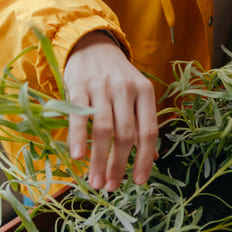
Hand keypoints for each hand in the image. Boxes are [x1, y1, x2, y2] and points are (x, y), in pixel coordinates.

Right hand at [63, 32, 157, 190]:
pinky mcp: (79, 87)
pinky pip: (79, 118)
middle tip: (111, 187)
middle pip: (125, 135)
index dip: (145, 159)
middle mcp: (126, 89)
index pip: (148, 132)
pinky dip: (78, 139)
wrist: (92, 44)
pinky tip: (78, 158)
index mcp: (145, 92)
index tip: (138, 182)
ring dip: (99, 160)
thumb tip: (153, 157)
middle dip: (118, 165)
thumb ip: (142, 122)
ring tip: (96, 181)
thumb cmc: (116, 76)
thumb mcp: (136, 94)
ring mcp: (102, 88)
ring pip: (103, 130)